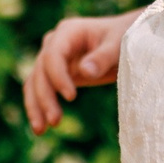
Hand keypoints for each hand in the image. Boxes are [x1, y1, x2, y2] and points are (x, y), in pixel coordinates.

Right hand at [22, 10, 142, 132]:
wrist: (128, 39)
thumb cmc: (126, 37)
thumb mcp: (119, 44)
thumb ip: (103, 57)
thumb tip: (84, 71)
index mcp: (68, 31)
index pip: (53, 55)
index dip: (58, 76)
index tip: (71, 98)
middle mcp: (54, 43)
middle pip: (41, 71)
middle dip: (45, 97)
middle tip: (55, 121)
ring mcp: (52, 59)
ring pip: (35, 83)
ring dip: (36, 106)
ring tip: (40, 131)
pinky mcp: (56, 74)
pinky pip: (42, 90)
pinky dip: (40, 107)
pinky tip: (41, 127)